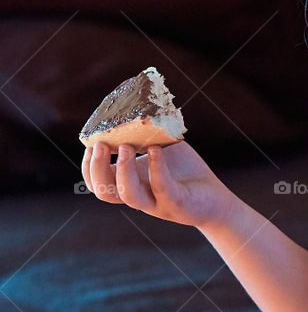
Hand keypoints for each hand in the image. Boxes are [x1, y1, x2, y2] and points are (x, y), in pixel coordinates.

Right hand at [82, 140, 237, 229]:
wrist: (215, 199)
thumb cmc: (185, 172)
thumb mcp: (161, 149)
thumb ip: (144, 136)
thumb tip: (132, 109)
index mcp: (130, 185)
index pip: (97, 184)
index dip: (88, 167)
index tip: (91, 143)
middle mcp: (139, 197)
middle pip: (104, 192)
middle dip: (97, 168)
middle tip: (100, 145)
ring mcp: (156, 203)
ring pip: (128, 195)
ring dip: (123, 170)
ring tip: (126, 146)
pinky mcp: (176, 203)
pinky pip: (162, 186)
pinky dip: (157, 167)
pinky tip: (155, 149)